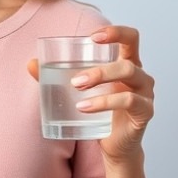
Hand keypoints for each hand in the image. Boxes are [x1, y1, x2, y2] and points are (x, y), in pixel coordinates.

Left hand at [28, 26, 154, 163]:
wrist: (112, 145)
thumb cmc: (98, 112)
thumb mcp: (78, 91)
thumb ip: (57, 76)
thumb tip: (31, 64)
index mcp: (126, 63)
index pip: (130, 38)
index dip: (116, 32)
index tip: (92, 36)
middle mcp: (140, 75)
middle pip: (128, 61)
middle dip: (99, 68)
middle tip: (74, 80)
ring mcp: (145, 94)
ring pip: (130, 75)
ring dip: (101, 78)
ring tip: (76, 89)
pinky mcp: (145, 112)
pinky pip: (129, 101)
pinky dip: (104, 102)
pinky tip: (84, 108)